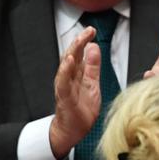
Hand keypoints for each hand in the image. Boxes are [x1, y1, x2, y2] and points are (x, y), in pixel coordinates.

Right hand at [50, 27, 100, 159]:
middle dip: (79, 42)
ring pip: (66, 67)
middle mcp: (69, 78)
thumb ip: (93, 66)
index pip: (80, 53)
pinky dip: (65, 71)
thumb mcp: (92, 83)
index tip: (92, 29)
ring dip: (72, 53)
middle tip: (88, 30)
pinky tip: (69, 62)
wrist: (74, 130)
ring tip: (78, 42)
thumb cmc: (82, 108)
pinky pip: (63, 83)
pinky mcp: (64, 98)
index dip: (84, 41)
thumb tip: (95, 47)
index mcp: (77, 74)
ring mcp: (65, 87)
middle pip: (72, 56)